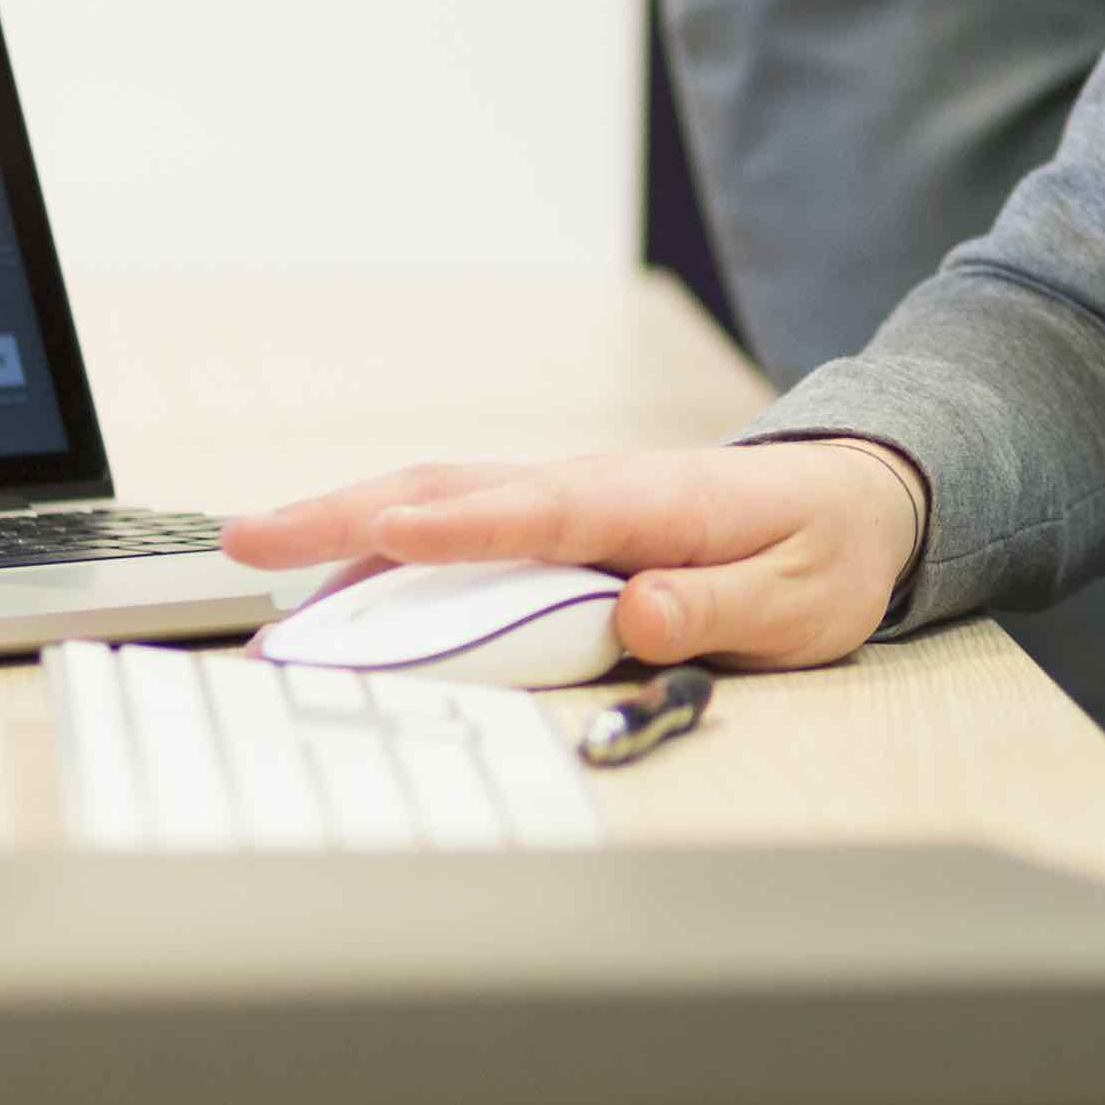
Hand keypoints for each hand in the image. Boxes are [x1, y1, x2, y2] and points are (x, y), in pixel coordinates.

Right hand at [220, 439, 929, 668]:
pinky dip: (389, 541)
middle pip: (456, 492)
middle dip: (347, 513)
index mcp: (653, 503)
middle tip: (246, 539)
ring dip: (348, 521)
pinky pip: (461, 525)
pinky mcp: (559, 522)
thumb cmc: (827, 552)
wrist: (858, 497)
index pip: (543, 513)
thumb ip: (721, 609)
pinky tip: (336, 580)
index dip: (463, 529)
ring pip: (443, 498)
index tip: (383, 536)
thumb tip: (643, 616)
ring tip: (254, 551)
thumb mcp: (801, 599)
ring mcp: (569, 498)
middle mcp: (594, 488)